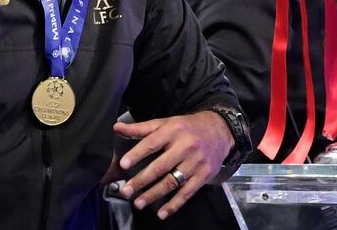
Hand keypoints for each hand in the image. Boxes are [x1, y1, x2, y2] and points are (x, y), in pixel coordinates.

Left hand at [109, 111, 233, 219]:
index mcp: (173, 130)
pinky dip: (174, 205)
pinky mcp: (203, 175)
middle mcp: (185, 146)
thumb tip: (116, 128)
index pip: (152, 142)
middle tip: (126, 191)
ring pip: (172, 181)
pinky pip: (187, 193)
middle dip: (142, 180)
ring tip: (138, 203)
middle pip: (161, 166)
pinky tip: (162, 213)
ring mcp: (196, 162)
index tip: (123, 164)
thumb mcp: (166, 123)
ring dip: (154, 194)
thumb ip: (141, 128)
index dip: (137, 154)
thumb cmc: (187, 128)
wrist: (219, 130)